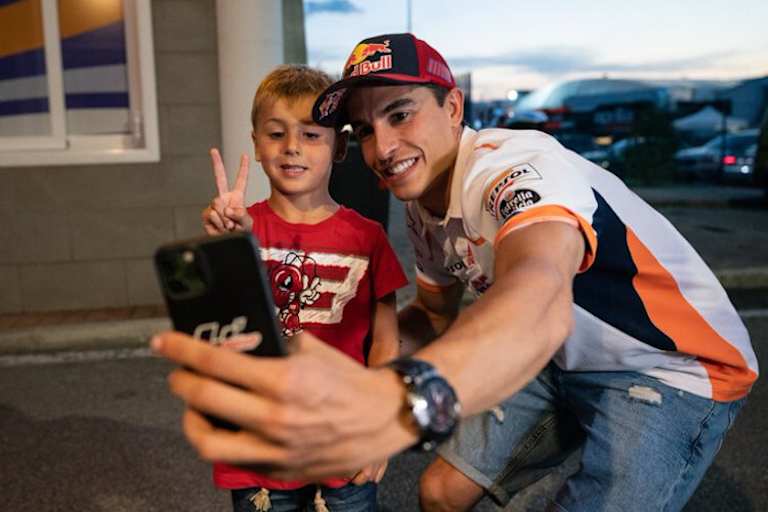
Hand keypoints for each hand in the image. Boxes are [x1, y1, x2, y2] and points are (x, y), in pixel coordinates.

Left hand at [151, 330, 418, 480]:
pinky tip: (227, 424)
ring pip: (207, 442)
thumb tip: (238, 347)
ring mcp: (275, 449)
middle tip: (178, 373)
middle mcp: (274, 417)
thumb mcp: (311, 349)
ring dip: (192, 419)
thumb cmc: (349, 380)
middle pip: (202, 398)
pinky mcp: (280, 470)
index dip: (180, 348)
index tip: (162, 342)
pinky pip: (236, 458)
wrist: (383, 419)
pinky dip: (223, 439)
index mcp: (283, 380)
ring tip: (196, 406)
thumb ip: (272, 346)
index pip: (214, 361)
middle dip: (179, 380)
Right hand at [202, 148, 252, 234]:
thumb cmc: (242, 230)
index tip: (245, 156)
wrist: (230, 241)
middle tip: (213, 150)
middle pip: (219, 178)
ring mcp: (214, 205)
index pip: (241, 180)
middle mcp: (224, 198)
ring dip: (225, 219)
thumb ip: (240, 214)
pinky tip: (221, 228)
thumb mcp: (247, 222)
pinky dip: (218, 224)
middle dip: (216, 163)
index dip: (243, 168)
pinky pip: (212, 215)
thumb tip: (227, 210)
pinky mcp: (207, 214)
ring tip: (229, 226)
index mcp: (237, 197)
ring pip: (217, 205)